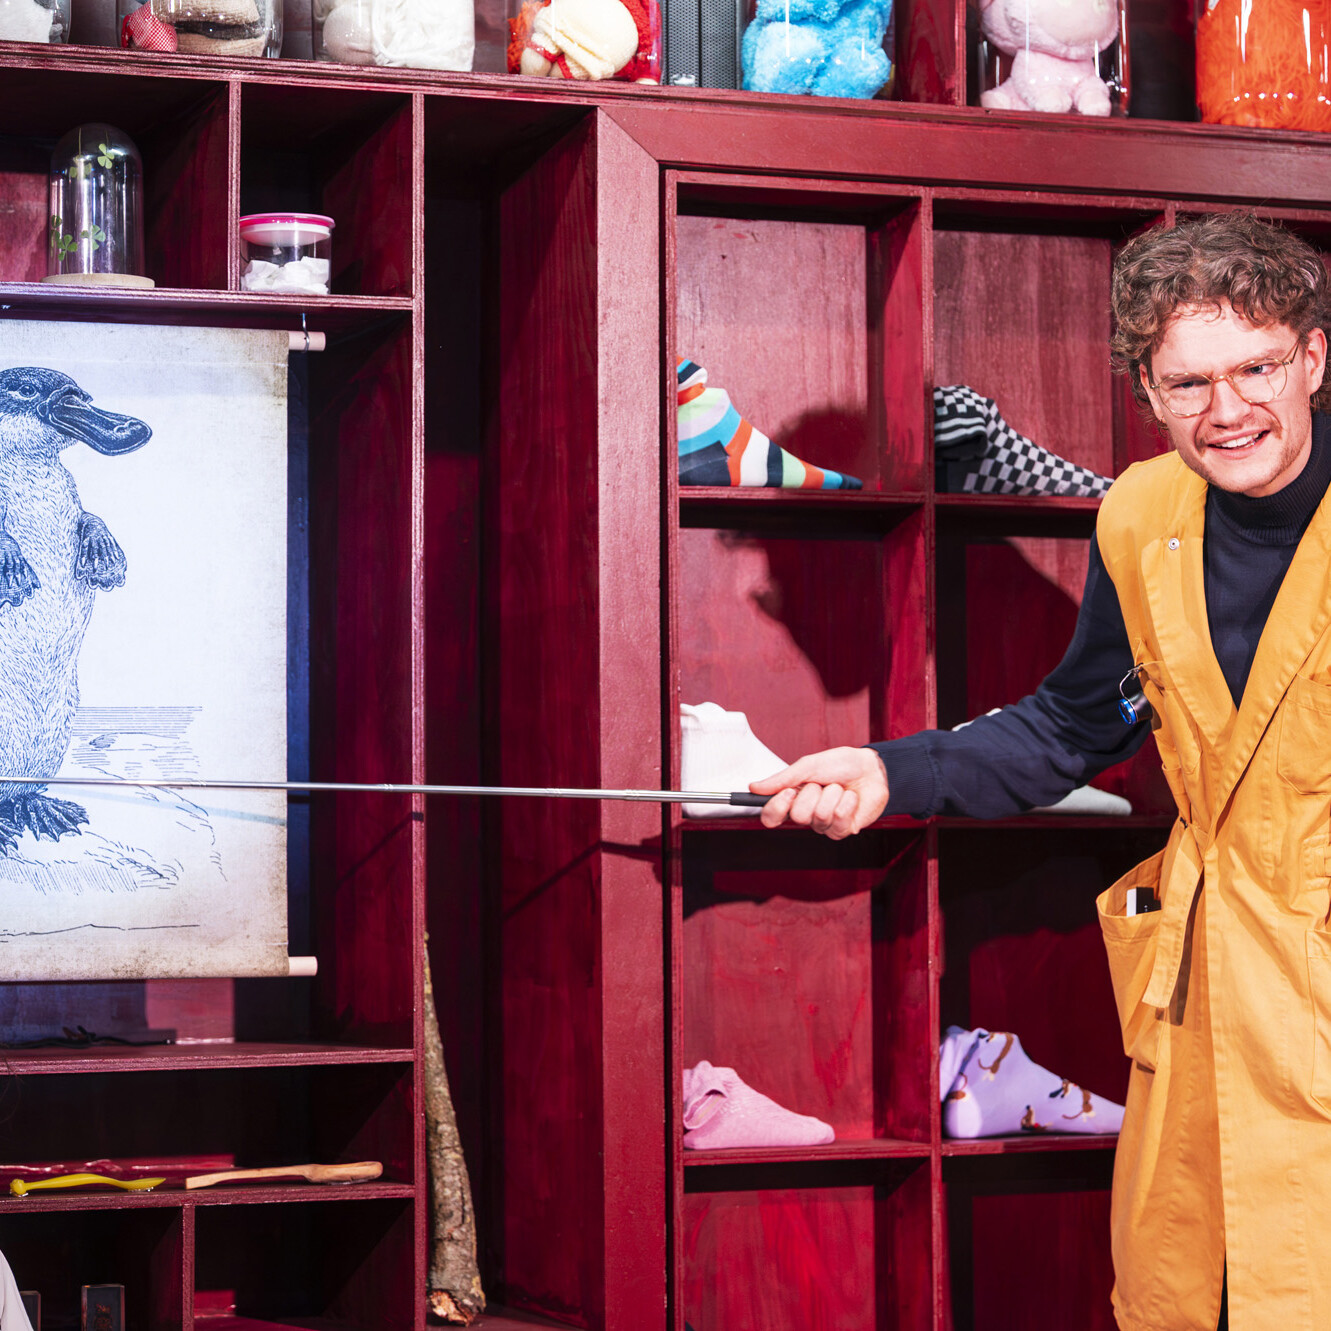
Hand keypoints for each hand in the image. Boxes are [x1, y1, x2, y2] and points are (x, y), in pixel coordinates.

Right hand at [749, 747, 889, 839]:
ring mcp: (824, 824)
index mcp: (793, 799)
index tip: (789, 792)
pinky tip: (851, 797)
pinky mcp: (842, 830)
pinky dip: (847, 802)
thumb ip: (781, 779)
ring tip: (839, 788)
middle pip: (797, 816)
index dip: (777, 807)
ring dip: (832, 795)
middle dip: (813, 793)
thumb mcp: (808, 765)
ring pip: (819, 816)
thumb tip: (754, 787)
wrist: (871, 768)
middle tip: (822, 784)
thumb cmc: (841, 765)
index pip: (771, 817)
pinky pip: (838, 818)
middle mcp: (806, 814)